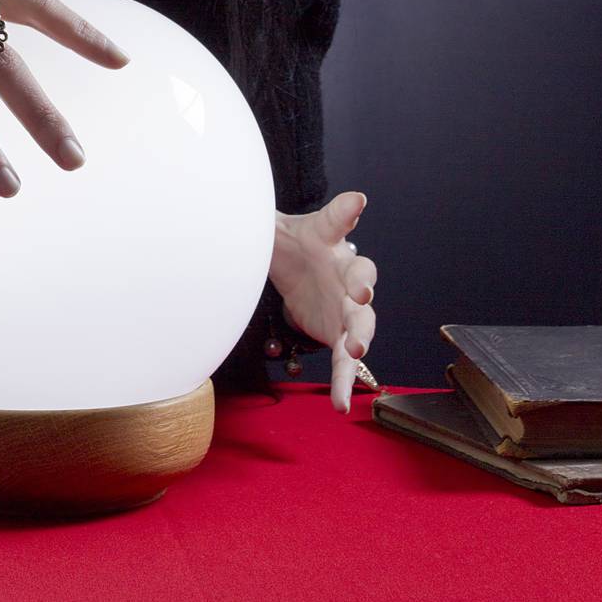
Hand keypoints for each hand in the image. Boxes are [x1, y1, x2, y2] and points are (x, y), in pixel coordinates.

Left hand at [267, 191, 377, 413]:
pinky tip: (341, 403)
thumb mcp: (274, 228)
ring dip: (360, 334)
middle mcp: (346, 271)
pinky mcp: (339, 334)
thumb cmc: (289, 244)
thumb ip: (265, 219)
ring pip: (361, 320)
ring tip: (355, 350)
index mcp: (328, 239)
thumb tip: (238, 198)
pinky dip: (344, 381)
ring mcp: (348, 305)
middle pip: (361, 275)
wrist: (294, 269)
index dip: (346, 211)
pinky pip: (345, 360)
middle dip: (362, 285)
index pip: (337, 220)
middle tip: (360, 292)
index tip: (356, 201)